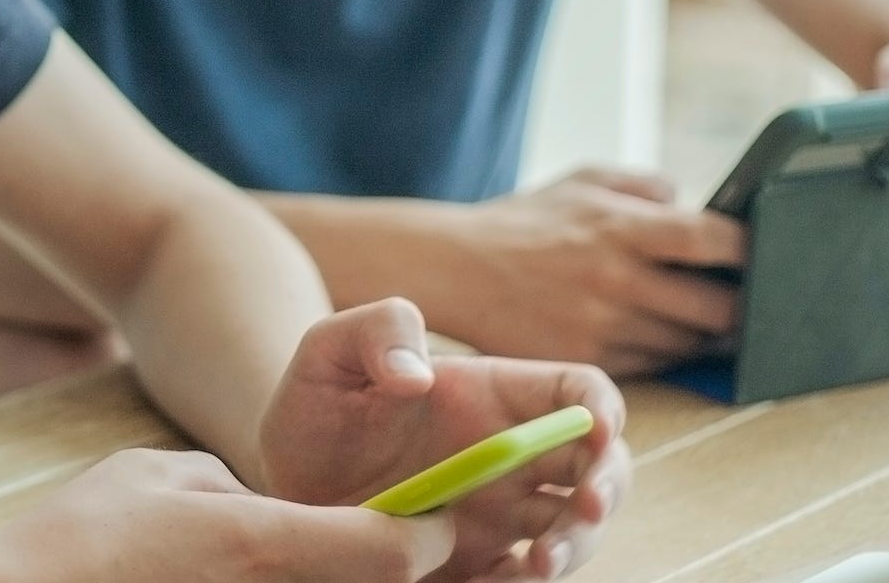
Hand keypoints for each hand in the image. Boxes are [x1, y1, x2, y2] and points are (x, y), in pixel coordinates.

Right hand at [0, 447, 454, 582]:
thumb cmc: (79, 540)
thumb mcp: (156, 476)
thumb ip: (228, 483)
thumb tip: (259, 503)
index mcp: (264, 545)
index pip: (396, 549)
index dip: (424, 533)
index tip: (424, 522)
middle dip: (386, 570)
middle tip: (377, 548)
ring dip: (337, 582)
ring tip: (277, 561)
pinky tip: (241, 580)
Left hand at [253, 301, 629, 581]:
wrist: (281, 477)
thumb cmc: (315, 404)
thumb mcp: (329, 351)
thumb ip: (378, 331)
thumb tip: (418, 377)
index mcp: (496, 395)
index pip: (577, 393)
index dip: (600, 409)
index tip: (598, 431)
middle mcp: (512, 456)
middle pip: (597, 468)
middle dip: (606, 488)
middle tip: (584, 508)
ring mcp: (500, 512)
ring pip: (572, 530)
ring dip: (573, 547)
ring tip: (538, 561)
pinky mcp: (476, 562)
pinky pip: (518, 578)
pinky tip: (497, 581)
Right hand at [410, 169, 743, 374]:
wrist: (455, 269)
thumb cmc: (525, 223)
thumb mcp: (582, 182)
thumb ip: (646, 187)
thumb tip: (701, 208)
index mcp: (620, 227)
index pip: (712, 240)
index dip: (751, 249)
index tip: (766, 252)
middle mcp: (617, 278)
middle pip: (718, 309)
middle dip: (742, 307)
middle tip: (749, 301)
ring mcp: (603, 325)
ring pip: (689, 344)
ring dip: (704, 334)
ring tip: (704, 318)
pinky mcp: (587, 359)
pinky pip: (653, 364)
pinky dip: (665, 352)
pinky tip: (659, 333)